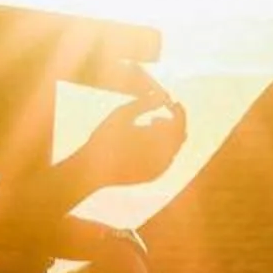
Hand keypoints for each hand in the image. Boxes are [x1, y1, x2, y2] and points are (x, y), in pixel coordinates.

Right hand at [71, 94, 185, 190]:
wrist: (92, 170)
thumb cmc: (105, 139)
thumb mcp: (123, 114)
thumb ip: (145, 103)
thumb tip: (163, 96)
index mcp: (159, 140)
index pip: (180, 123)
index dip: (179, 111)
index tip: (172, 102)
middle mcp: (164, 156)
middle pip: (180, 136)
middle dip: (173, 123)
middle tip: (156, 115)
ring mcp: (160, 168)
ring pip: (173, 148)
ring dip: (167, 135)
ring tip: (149, 125)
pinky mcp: (153, 176)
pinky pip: (166, 159)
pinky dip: (162, 148)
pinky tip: (144, 142)